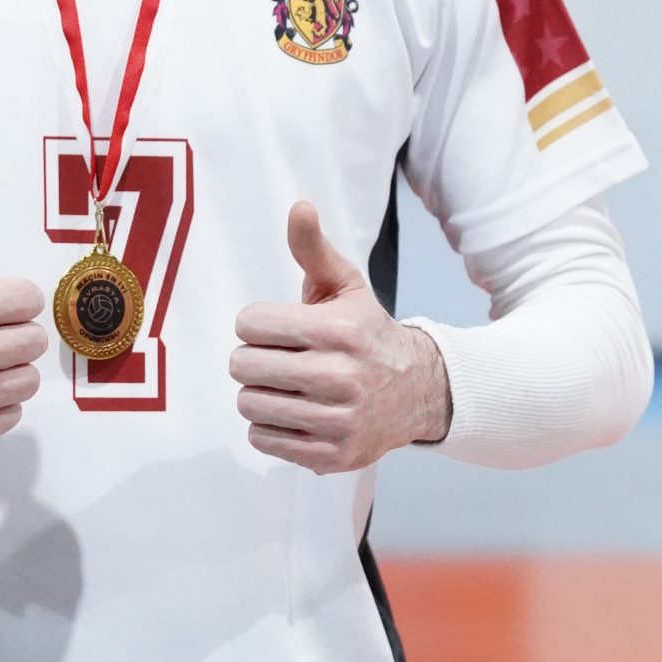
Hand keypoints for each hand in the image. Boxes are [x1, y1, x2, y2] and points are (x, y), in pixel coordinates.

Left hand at [230, 202, 451, 472]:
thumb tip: (298, 207)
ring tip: (286, 386)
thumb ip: (313, 249)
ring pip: (249, 404)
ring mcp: (337, 420)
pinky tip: (294, 412)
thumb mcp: (346, 287)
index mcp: (338, 331)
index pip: (249, 324)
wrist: (419, 391)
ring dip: (259, 393)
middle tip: (276, 358)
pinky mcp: (331, 455)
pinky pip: (263, 439)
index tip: (276, 328)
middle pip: (243, 366)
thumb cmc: (368, 335)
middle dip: (252, 359)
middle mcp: (339, 377)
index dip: (256, 324)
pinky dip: (269, 426)